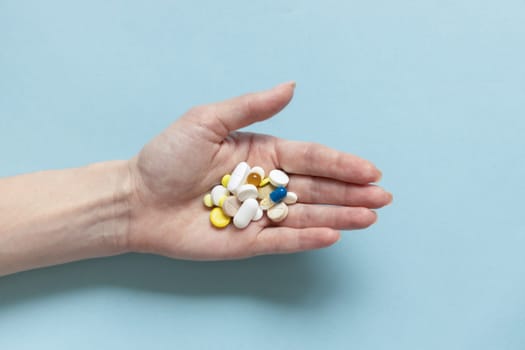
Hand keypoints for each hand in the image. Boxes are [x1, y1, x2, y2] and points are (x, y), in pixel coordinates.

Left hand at [126, 82, 391, 259]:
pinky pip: (282, 240)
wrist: (136, 198)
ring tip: (370, 217)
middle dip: (351, 193)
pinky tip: (333, 234)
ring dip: (339, 216)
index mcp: (262, 154)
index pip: (311, 158)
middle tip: (383, 198)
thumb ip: (252, 107)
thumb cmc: (167, 156)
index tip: (370, 171)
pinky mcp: (247, 242)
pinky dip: (307, 238)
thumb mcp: (207, 121)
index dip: (341, 164)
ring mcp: (259, 215)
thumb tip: (291, 86)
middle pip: (317, 188)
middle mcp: (266, 184)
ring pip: (306, 215)